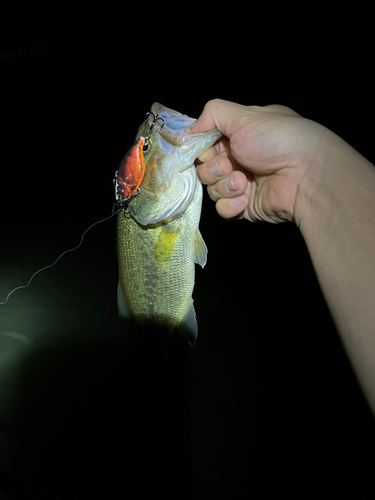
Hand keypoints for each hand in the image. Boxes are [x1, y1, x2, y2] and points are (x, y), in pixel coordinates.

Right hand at [191, 99, 325, 222]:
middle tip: (231, 165)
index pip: (206, 143)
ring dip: (225, 185)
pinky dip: (230, 204)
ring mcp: (243, 184)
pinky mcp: (246, 207)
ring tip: (245, 182)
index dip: (202, 148)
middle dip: (214, 168)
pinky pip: (223, 209)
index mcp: (240, 135)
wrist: (305, 175)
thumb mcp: (244, 116)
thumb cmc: (277, 140)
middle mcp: (241, 159)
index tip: (207, 149)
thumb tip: (191, 128)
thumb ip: (213, 114)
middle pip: (205, 167)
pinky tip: (245, 198)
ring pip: (212, 189)